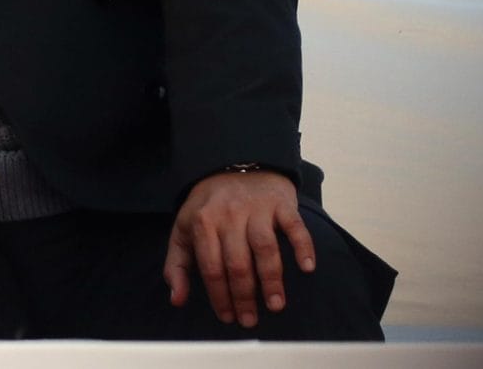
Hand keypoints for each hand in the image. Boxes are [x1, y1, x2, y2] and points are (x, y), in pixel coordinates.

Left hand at [166, 168, 313, 328]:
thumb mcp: (184, 230)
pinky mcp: (281, 203)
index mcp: (202, 222)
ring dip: (271, 279)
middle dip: (244, 295)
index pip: (211, 266)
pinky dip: (302, 246)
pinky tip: (307, 268)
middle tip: (250, 320)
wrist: (234, 162)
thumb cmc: (209, 207)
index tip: (228, 317)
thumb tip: (176, 299)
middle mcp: (229, 215)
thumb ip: (178, 264)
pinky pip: (294, 226)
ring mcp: (256, 208)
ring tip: (275, 305)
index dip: (218, 295)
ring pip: (264, 248)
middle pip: (237, 262)